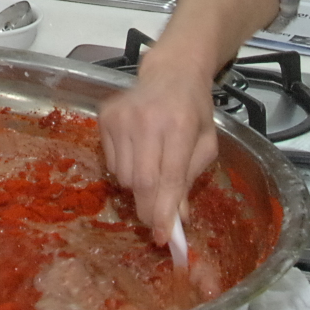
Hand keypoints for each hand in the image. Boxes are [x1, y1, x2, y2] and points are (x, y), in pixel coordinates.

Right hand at [100, 61, 219, 247]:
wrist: (171, 73)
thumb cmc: (194, 111)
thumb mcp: (205, 145)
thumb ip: (189, 180)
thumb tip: (176, 218)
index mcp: (179, 125)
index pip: (167, 177)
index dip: (163, 211)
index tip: (162, 236)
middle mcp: (146, 119)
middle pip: (141, 183)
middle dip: (148, 208)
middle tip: (155, 220)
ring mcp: (120, 117)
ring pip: (124, 177)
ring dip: (138, 187)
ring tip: (152, 166)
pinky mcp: (104, 117)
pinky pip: (112, 164)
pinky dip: (125, 170)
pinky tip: (138, 151)